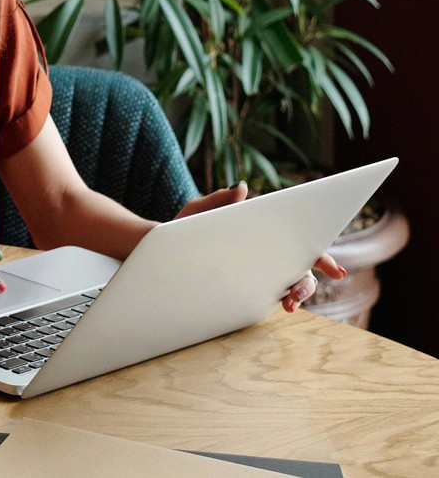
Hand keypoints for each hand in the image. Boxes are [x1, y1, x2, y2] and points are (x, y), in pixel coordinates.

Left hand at [173, 183, 347, 311]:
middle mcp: (268, 253)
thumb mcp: (198, 212)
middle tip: (300, 292)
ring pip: (292, 285)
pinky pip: (271, 296)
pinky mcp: (249, 288)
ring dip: (297, 295)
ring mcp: (261, 272)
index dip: (320, 255)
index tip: (334, 270)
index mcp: (262, 231)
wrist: (160, 252)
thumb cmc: (182, 229)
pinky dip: (279, 301)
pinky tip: (278, 306)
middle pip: (302, 268)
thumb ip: (219, 201)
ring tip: (289, 304)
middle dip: (309, 282)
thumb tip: (243, 189)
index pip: (297, 240)